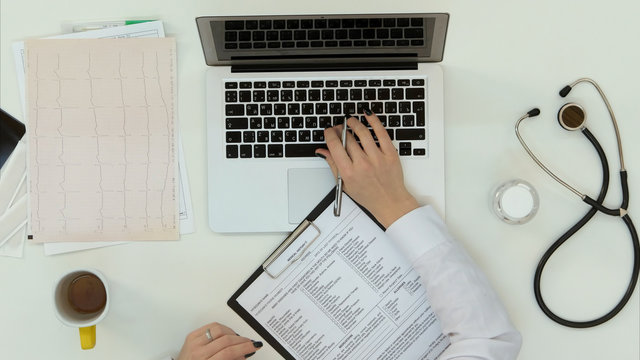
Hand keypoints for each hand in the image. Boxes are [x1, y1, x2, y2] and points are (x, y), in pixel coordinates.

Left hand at [177, 322, 261, 359]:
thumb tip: (243, 355)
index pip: (228, 352)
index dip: (244, 348)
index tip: (254, 346)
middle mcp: (198, 353)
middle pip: (225, 340)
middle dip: (242, 340)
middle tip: (250, 342)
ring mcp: (194, 342)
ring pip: (219, 330)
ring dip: (233, 333)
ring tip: (238, 338)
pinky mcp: (191, 335)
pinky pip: (210, 326)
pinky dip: (222, 328)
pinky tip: (227, 332)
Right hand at [315, 111, 418, 227]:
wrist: (390, 202)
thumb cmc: (368, 195)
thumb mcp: (345, 184)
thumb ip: (333, 165)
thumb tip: (322, 151)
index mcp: (349, 173)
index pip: (335, 146)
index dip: (329, 134)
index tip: (329, 131)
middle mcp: (363, 165)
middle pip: (347, 139)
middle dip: (340, 129)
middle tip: (338, 127)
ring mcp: (378, 158)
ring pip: (362, 132)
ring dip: (354, 123)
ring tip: (350, 121)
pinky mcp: (390, 154)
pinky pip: (381, 133)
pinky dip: (374, 121)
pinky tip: (368, 116)